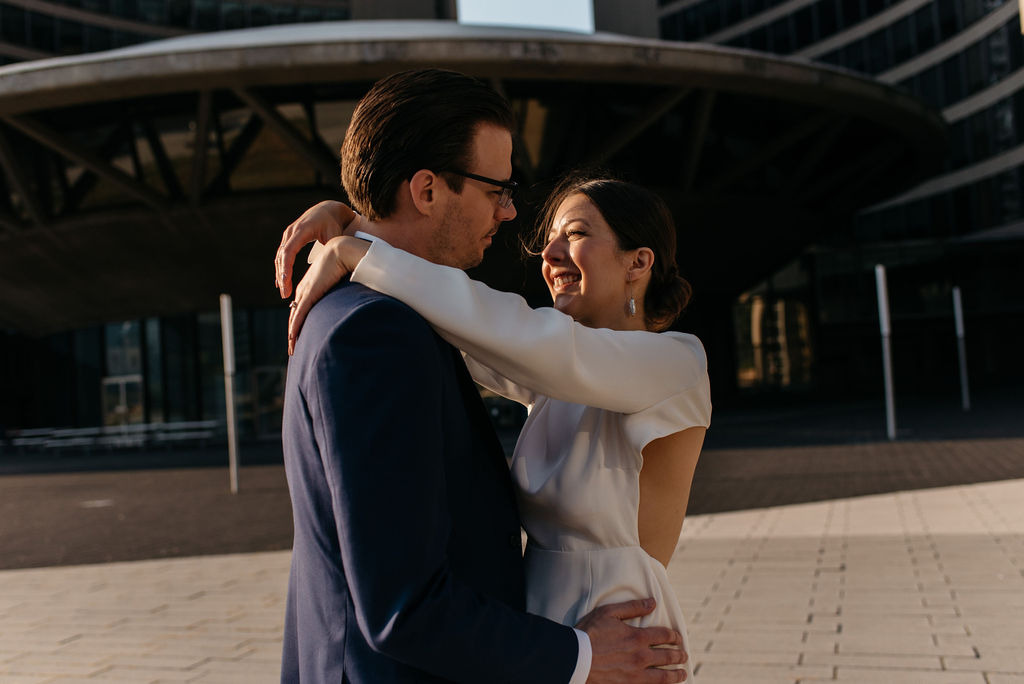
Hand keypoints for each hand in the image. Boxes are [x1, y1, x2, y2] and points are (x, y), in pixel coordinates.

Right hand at [275, 200, 357, 297]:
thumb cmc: (334, 222)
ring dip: (281, 274)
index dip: (286, 267)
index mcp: (302, 230)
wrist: (328, 209)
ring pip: (280, 257)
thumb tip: (334, 268)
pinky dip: (281, 268)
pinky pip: (282, 255)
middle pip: (282, 256)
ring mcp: (288, 235)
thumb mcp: (335, 235)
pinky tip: (281, 282)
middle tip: (285, 294)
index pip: (289, 251)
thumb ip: (332, 250)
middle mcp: (291, 232)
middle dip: (282, 276)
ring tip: (284, 292)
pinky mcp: (289, 239)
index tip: (286, 282)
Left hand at [288, 236, 370, 354]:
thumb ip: (342, 291)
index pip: (301, 307)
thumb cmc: (346, 262)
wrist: (343, 251)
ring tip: (292, 350)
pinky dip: (295, 328)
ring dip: (293, 335)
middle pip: (295, 315)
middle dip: (294, 332)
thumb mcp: (341, 281)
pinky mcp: (309, 294)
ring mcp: (305, 292)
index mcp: (310, 286)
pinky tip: (292, 338)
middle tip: (293, 348)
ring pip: (294, 318)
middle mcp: (304, 290)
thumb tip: (353, 298)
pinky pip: (299, 315)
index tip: (301, 334)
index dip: (300, 321)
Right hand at [577, 599, 687, 682]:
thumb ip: (632, 607)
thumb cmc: (589, 633)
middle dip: (679, 655)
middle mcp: (641, 657)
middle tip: (684, 655)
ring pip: (664, 677)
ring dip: (676, 675)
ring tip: (682, 674)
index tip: (678, 638)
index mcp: (638, 637)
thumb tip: (653, 602)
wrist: (575, 659)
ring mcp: (636, 675)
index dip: (674, 636)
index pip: (665, 636)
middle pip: (668, 657)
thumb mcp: (609, 612)